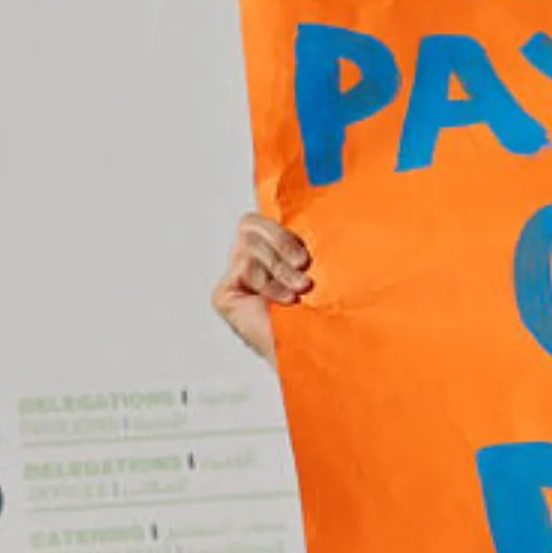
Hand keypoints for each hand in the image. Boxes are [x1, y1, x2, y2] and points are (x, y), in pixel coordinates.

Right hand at [210, 211, 311, 365]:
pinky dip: (268, 281)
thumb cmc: (326, 318)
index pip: (261, 220)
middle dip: (280, 242)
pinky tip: (284, 301)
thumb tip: (323, 197)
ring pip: (248, 245)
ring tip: (299, 290)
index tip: (305, 252)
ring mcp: (236, 280)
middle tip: (304, 266)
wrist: (319, 355)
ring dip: (279, 268)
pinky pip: (243, 266)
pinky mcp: (225, 295)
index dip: (281, 229)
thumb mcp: (323, 270)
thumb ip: (308, 243)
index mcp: (273, 254)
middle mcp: (252, 264)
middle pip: (249, 224)